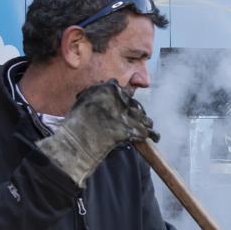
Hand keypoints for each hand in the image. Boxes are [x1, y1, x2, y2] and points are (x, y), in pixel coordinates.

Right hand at [36, 80, 158, 186]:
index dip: (124, 98)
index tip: (123, 103)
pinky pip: (148, 132)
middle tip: (133, 118)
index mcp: (108, 89)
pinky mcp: (132, 130)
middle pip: (135, 104)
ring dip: (145, 122)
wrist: (77, 140)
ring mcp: (128, 115)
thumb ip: (96, 93)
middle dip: (136, 111)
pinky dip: (152, 134)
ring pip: (144, 117)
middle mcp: (121, 99)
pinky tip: (154, 137)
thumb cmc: (76, 122)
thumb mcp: (83, 100)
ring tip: (146, 126)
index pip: (122, 90)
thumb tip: (105, 88)